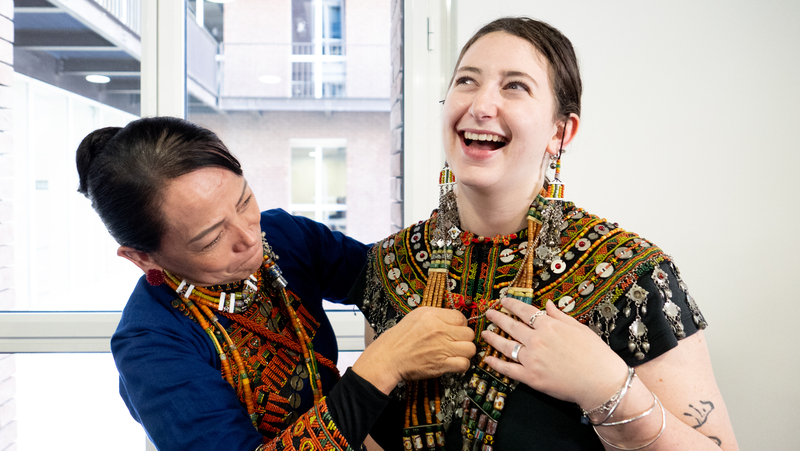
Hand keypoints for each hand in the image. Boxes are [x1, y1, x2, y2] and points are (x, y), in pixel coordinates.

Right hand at [353, 307, 475, 393]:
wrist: (389, 358)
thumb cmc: (400, 338)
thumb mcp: (416, 316)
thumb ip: (437, 315)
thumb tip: (454, 319)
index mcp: (433, 316)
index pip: (461, 317)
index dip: (460, 325)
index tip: (455, 331)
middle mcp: (439, 330)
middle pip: (469, 333)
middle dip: (464, 338)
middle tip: (456, 342)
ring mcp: (441, 348)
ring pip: (470, 349)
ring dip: (465, 352)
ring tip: (456, 353)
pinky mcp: (441, 365)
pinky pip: (464, 364)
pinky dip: (462, 365)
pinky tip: (454, 363)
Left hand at [481, 298, 627, 409]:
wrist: (601, 382)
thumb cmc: (595, 355)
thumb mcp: (579, 328)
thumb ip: (560, 316)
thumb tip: (548, 304)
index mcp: (549, 326)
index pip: (524, 311)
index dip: (511, 304)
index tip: (503, 301)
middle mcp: (537, 340)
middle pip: (511, 326)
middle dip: (497, 318)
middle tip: (489, 313)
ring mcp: (532, 359)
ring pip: (506, 345)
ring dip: (493, 338)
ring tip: (485, 333)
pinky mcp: (531, 377)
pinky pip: (508, 369)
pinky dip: (496, 364)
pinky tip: (488, 359)